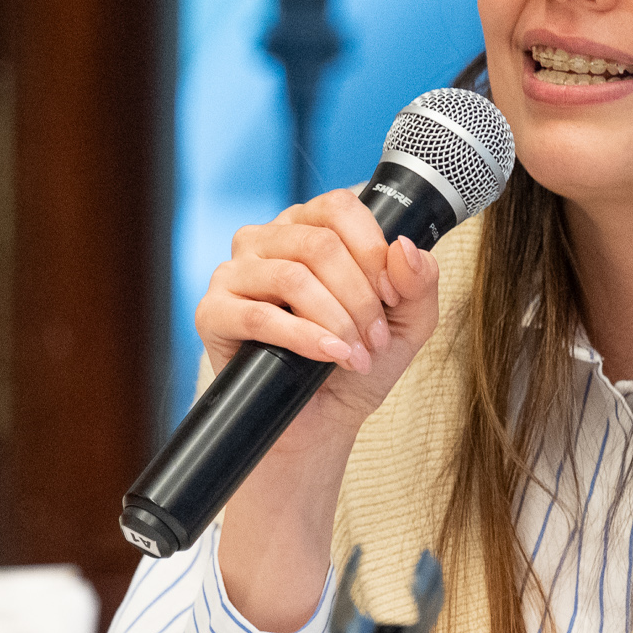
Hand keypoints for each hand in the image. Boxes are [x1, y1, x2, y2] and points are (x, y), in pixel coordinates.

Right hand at [201, 188, 452, 630]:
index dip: (374, 253)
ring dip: (336, 319)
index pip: (341, 208)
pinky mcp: (213, 313)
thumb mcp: (406, 324)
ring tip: (353, 353)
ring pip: (292, 275)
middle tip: (373, 338)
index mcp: (308, 227)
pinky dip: (303, 337)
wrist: (319, 424)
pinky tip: (329, 356)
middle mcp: (266, 240)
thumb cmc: (355, 365)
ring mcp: (234, 273)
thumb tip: (404, 249)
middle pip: (320, 243)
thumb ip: (419, 283)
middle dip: (359, 297)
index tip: (391, 298)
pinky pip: (258, 313)